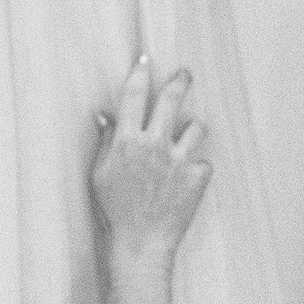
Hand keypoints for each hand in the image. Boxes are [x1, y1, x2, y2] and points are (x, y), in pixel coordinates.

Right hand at [92, 57, 211, 271]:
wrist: (140, 244)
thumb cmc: (114, 211)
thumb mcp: (100, 174)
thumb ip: (106, 142)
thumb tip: (105, 116)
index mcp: (127, 141)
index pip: (134, 95)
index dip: (139, 72)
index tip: (145, 59)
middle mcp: (155, 145)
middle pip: (171, 99)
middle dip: (180, 81)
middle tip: (185, 75)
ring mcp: (179, 160)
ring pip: (197, 127)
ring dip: (193, 130)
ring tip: (189, 137)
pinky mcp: (197, 178)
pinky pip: (204, 162)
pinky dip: (197, 169)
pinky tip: (188, 181)